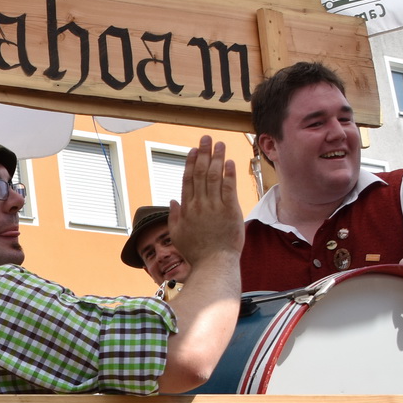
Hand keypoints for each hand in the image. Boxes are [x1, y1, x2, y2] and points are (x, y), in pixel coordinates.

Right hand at [167, 137, 242, 267]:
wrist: (214, 264)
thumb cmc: (197, 252)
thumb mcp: (178, 235)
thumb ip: (174, 216)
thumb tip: (172, 200)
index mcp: (186, 209)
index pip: (187, 180)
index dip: (190, 162)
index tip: (193, 150)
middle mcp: (199, 205)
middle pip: (200, 173)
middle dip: (203, 153)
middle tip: (206, 138)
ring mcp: (214, 207)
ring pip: (214, 177)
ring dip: (216, 158)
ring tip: (219, 144)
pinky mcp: (230, 210)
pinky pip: (229, 188)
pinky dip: (228, 174)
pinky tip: (229, 162)